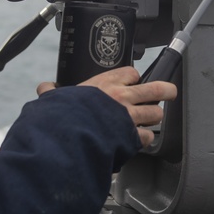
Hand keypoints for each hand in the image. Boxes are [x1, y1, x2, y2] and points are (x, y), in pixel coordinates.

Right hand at [37, 67, 177, 147]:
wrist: (69, 136)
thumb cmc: (63, 116)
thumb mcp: (56, 99)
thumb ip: (53, 93)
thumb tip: (44, 89)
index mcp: (105, 83)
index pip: (131, 73)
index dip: (134, 78)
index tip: (132, 82)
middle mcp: (122, 97)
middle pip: (155, 88)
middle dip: (165, 90)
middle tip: (169, 92)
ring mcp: (129, 117)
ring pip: (156, 113)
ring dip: (154, 117)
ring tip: (151, 120)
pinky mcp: (132, 136)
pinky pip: (148, 136)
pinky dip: (144, 139)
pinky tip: (138, 141)